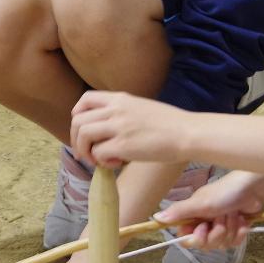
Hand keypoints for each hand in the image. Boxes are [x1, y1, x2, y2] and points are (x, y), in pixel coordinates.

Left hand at [70, 90, 194, 167]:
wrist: (187, 133)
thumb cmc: (170, 124)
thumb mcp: (142, 107)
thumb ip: (123, 112)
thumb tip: (106, 128)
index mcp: (120, 99)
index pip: (85, 100)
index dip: (77, 115)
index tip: (83, 129)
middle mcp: (116, 109)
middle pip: (78, 120)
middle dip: (76, 139)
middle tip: (85, 153)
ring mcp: (118, 127)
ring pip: (83, 135)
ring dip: (85, 151)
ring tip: (99, 160)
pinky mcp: (123, 146)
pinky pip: (98, 154)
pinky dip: (102, 162)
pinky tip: (117, 163)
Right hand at [155, 170, 263, 252]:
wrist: (252, 188)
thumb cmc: (224, 192)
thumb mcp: (199, 203)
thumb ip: (179, 212)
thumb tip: (155, 217)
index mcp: (193, 217)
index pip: (187, 239)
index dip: (196, 238)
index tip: (203, 227)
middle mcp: (205, 224)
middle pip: (205, 245)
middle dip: (216, 232)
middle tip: (221, 217)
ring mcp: (221, 228)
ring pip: (221, 244)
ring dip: (230, 229)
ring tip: (234, 214)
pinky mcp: (235, 231)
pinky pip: (234, 243)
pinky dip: (240, 231)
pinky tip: (243, 220)